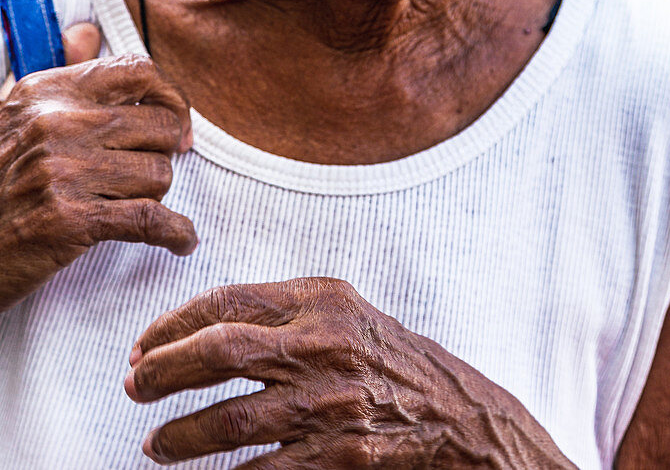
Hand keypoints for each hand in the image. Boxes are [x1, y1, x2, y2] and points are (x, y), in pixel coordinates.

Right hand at [0, 24, 196, 311]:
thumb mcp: (18, 116)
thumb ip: (64, 75)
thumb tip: (87, 31)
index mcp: (47, 91)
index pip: (138, 71)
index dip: (170, 97)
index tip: (175, 124)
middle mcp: (56, 123)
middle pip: (160, 125)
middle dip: (165, 153)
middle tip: (148, 172)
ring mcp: (62, 170)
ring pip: (159, 173)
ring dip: (155, 195)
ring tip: (130, 204)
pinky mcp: (69, 220)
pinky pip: (150, 219)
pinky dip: (175, 233)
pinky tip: (182, 240)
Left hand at [125, 278, 576, 468]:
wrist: (453, 411)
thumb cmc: (383, 354)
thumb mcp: (340, 310)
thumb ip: (282, 307)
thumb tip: (201, 324)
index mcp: (319, 298)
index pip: (227, 301)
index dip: (173, 324)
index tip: (142, 344)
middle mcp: (324, 343)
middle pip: (221, 352)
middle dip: (164, 371)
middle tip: (133, 386)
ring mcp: (332, 401)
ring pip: (232, 421)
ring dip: (181, 436)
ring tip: (154, 443)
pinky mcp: (341, 454)